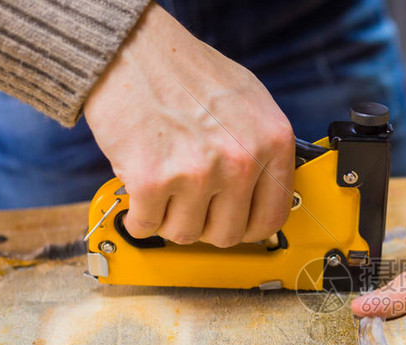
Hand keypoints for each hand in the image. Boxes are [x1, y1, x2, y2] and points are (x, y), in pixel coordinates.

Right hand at [84, 3, 294, 245]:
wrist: (133, 48)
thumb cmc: (187, 71)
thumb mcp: (251, 102)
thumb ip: (263, 150)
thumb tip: (264, 193)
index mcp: (272, 142)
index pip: (271, 217)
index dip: (248, 226)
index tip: (233, 222)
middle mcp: (240, 160)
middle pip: (227, 234)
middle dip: (206, 224)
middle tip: (192, 203)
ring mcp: (198, 173)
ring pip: (186, 234)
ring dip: (170, 219)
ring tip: (166, 189)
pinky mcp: (152, 180)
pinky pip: (146, 225)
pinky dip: (139, 218)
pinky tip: (140, 197)